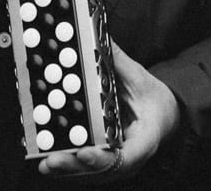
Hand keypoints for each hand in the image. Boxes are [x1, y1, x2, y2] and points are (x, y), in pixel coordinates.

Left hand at [38, 42, 181, 180]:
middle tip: (51, 160)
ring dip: (66, 168)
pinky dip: (67, 163)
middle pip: (102, 170)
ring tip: (44, 162)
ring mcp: (118, 163)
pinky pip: (85, 166)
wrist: (166, 116)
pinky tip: (46, 157)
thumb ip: (119, 62)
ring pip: (91, 173)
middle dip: (74, 166)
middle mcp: (131, 158)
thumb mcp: (141, 79)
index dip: (103, 159)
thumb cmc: (156, 101)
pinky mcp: (106, 161)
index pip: (128, 157)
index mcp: (146, 138)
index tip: (84, 153)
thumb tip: (99, 37)